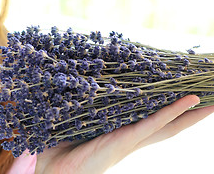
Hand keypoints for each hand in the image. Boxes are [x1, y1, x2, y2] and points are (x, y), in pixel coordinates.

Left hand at [35, 95, 213, 173]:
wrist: (53, 169)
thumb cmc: (61, 146)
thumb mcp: (77, 122)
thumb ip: (83, 109)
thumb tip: (77, 85)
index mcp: (122, 133)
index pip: (153, 120)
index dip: (172, 109)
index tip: (187, 95)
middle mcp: (132, 137)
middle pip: (169, 124)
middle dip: (191, 113)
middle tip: (209, 97)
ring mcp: (131, 139)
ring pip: (169, 124)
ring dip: (191, 111)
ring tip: (211, 99)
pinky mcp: (125, 140)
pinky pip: (154, 124)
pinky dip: (173, 111)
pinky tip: (190, 100)